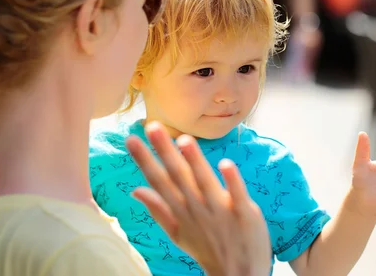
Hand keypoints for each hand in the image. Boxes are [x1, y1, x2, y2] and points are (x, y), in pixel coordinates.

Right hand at [126, 121, 271, 275]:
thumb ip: (158, 210)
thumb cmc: (208, 249)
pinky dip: (231, 181)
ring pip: (205, 183)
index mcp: (181, 211)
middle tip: (152, 126)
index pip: (159, 181)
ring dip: (195, 162)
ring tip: (184, 140)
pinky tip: (225, 164)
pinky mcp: (244, 214)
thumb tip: (135, 190)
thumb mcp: (178, 233)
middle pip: (178, 176)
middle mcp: (197, 208)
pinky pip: (237, 195)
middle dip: (165, 152)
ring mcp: (221, 211)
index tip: (131, 139)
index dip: (145, 160)